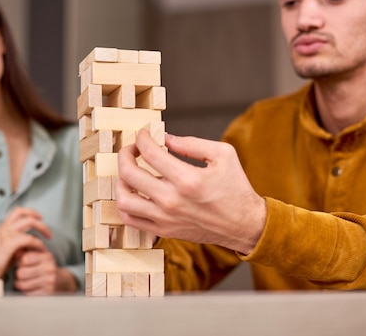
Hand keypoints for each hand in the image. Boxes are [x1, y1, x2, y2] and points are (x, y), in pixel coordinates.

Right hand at [0, 207, 51, 278]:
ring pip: (30, 222)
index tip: (40, 218)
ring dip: (42, 228)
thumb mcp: (9, 249)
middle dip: (40, 220)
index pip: (18, 211)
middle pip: (26, 214)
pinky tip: (42, 250)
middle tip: (48, 231)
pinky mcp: (10, 243)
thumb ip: (19, 241)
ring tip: (49, 237)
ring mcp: (6, 233)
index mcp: (2, 227)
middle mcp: (4, 227)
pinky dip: (39, 243)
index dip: (31, 212)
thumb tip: (35, 238)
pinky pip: (30, 238)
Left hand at [14, 250, 57, 294]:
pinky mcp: (47, 293)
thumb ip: (26, 252)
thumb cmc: (45, 267)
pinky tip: (31, 287)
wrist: (61, 281)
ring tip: (25, 280)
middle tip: (23, 273)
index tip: (24, 264)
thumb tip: (15, 253)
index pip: (24, 259)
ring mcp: (49, 282)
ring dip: (20, 283)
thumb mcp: (39, 256)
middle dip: (19, 274)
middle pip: (21, 273)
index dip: (20, 262)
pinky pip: (27, 293)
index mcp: (47, 257)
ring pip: (22, 284)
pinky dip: (26, 291)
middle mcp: (49, 268)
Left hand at [115, 130, 266, 253]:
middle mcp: (172, 200)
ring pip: (124, 199)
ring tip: (129, 172)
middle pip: (129, 173)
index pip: (150, 153)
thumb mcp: (222, 154)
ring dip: (121, 180)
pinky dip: (126, 204)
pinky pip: (131, 220)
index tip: (143, 134)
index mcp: (188, 179)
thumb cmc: (235, 188)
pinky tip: (134, 192)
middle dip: (125, 154)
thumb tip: (165, 138)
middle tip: (132, 149)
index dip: (142, 138)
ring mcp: (165, 218)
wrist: (244, 225)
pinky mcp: (164, 231)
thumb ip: (191, 143)